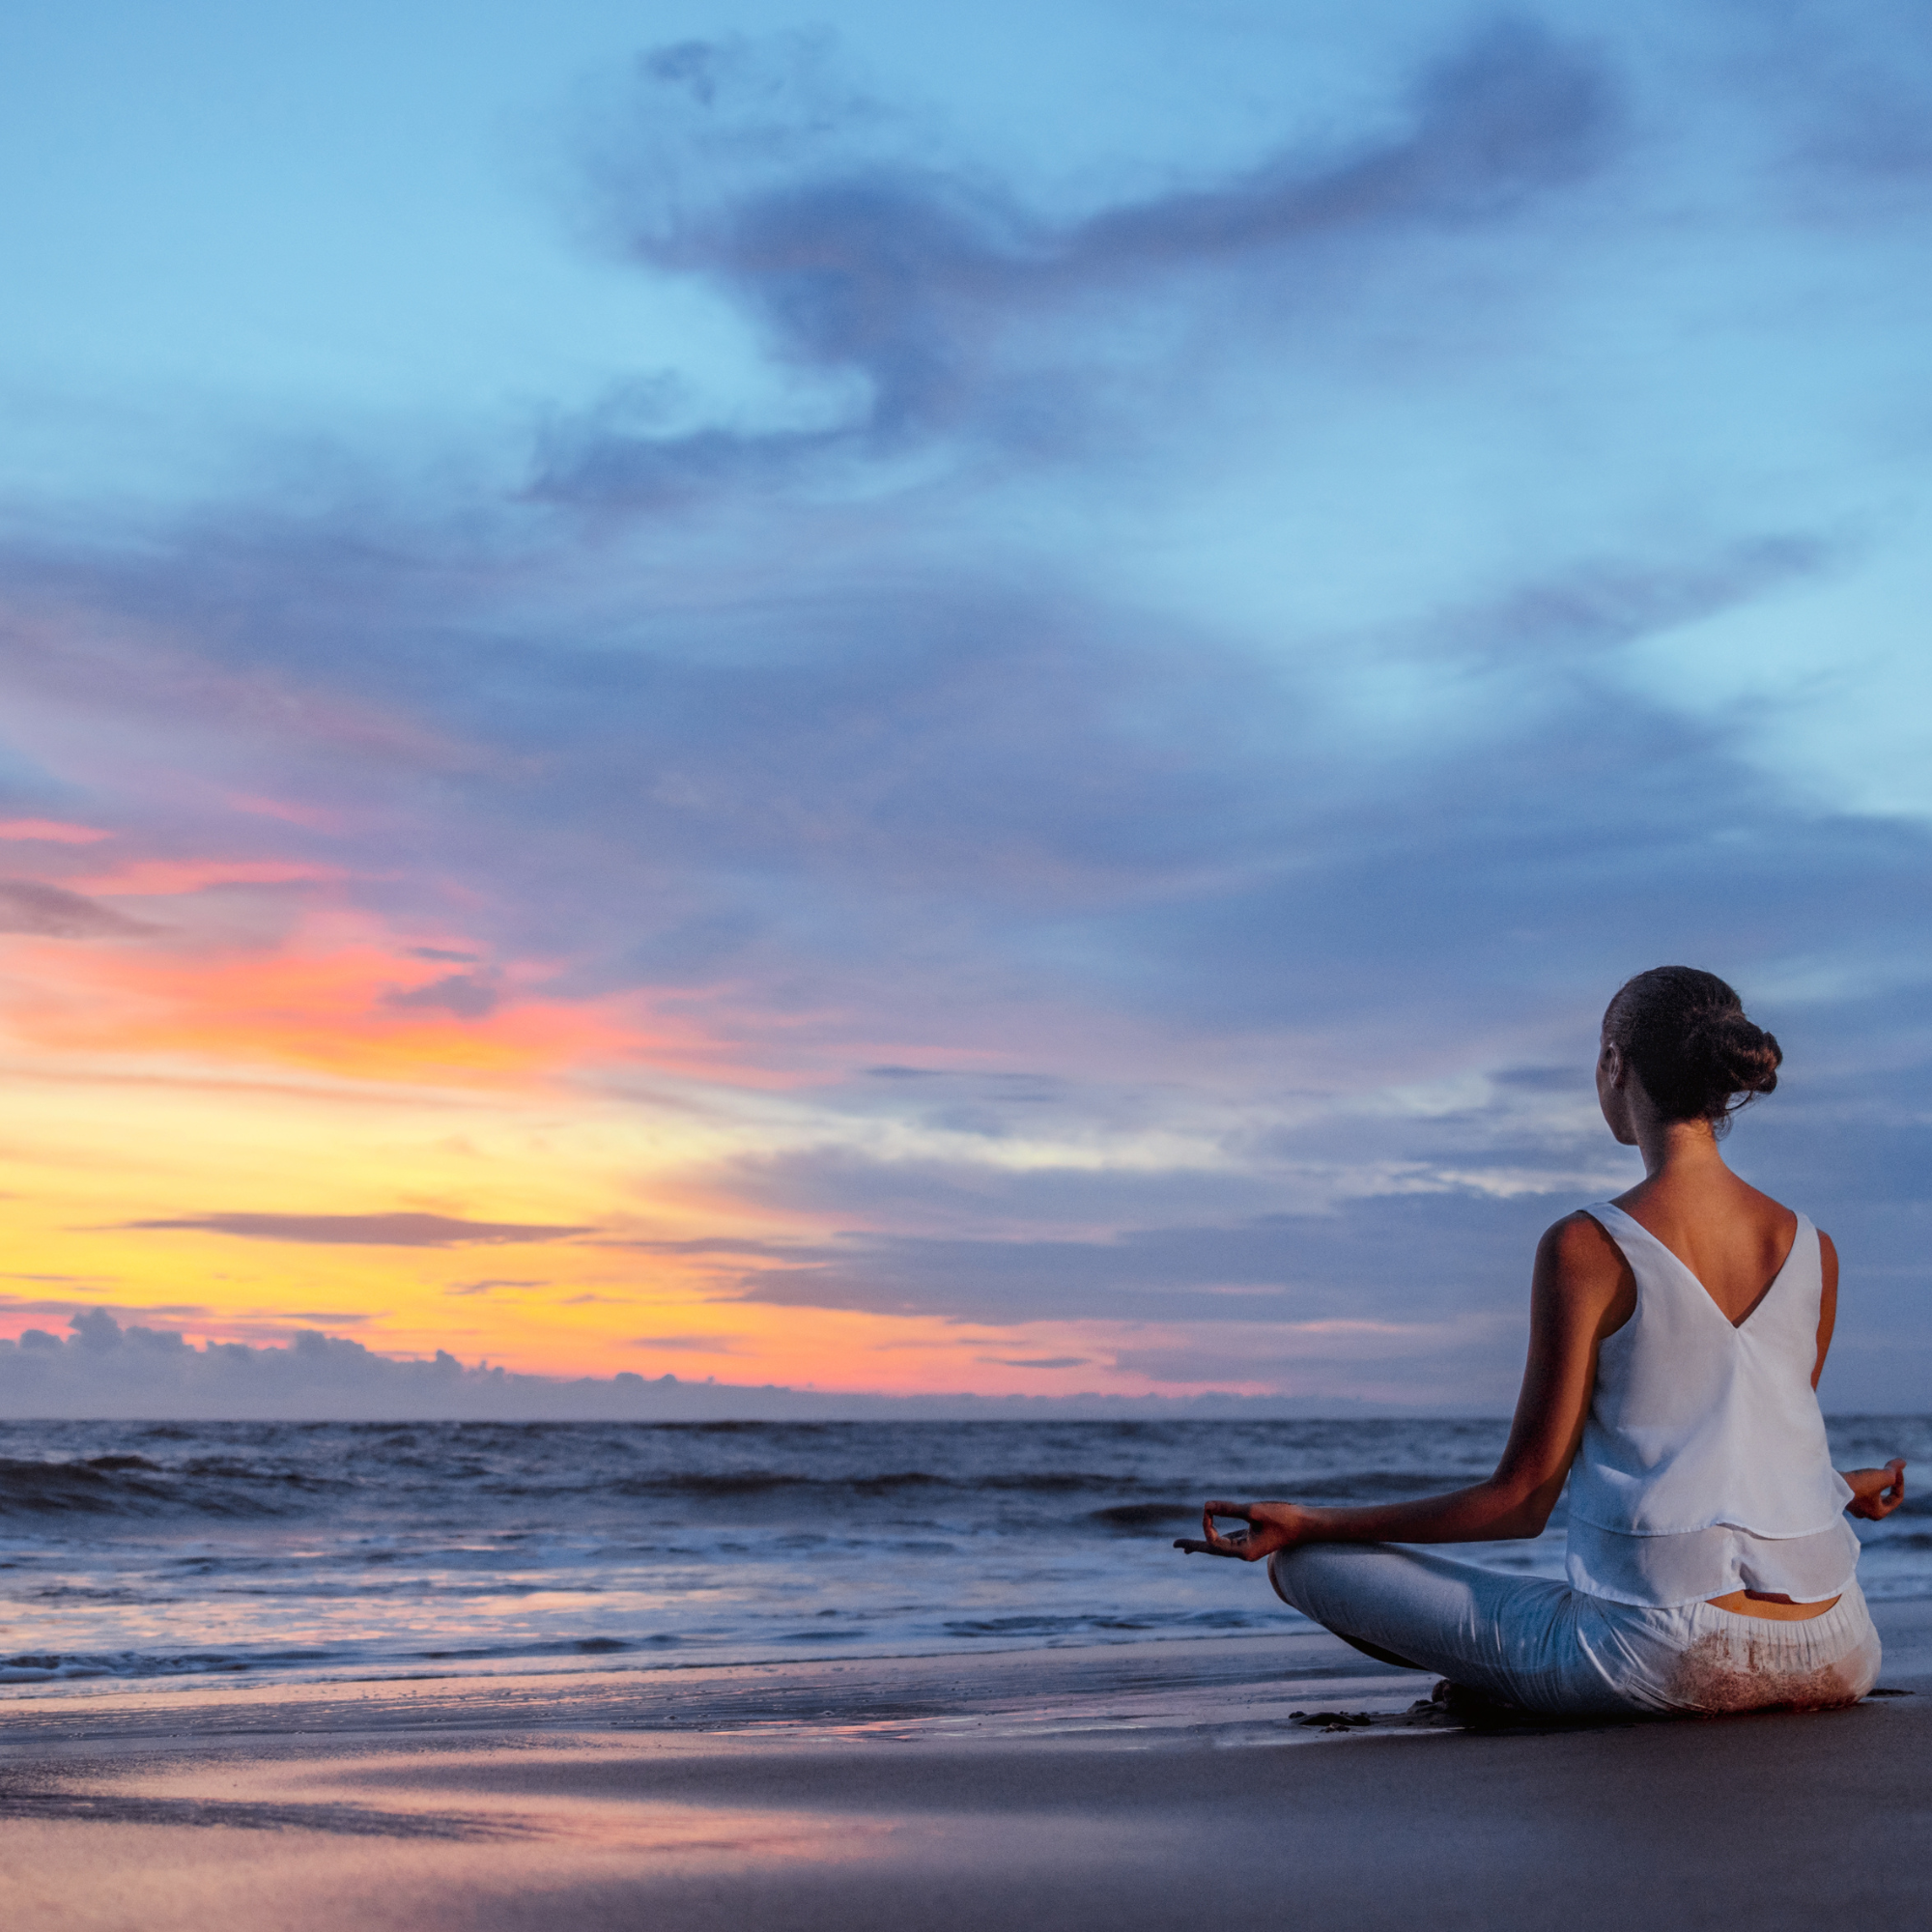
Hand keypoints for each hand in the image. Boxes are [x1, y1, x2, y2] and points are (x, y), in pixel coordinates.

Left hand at [1173, 1500, 1306, 1561]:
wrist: (1307, 1525)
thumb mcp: (1254, 1511)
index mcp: (1243, 1552)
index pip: (1214, 1540)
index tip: (1209, 1507)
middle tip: (1175, 1546)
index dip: (1207, 1523)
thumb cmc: (1284, 1518)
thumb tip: (1206, 1506)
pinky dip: (1218, 1535)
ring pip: (1220, 1545)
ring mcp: (1248, 1545)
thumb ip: (1229, 1508)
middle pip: (1212, 1549)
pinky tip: (1213, 1533)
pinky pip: (1230, 1537)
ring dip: (1203, 1543)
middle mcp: (1243, 1552)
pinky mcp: (1253, 1537)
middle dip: (1193, 1546)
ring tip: (1185, 1548)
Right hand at [1844, 1459, 1906, 1520]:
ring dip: (1871, 1483)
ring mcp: (1851, 1507)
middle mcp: (1865, 1513)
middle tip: (1886, 1472)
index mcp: (1879, 1513)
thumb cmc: (1860, 1485)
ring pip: (1867, 1495)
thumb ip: (1894, 1470)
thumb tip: (1902, 1462)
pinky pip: (1854, 1491)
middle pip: (1882, 1498)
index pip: (1896, 1497)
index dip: (1900, 1481)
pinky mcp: (1840, 1498)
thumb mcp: (1883, 1477)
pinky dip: (1858, 1482)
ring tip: (1869, 1473)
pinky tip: (1855, 1475)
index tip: (1895, 1467)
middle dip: (1886, 1484)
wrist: (1830, 1485)